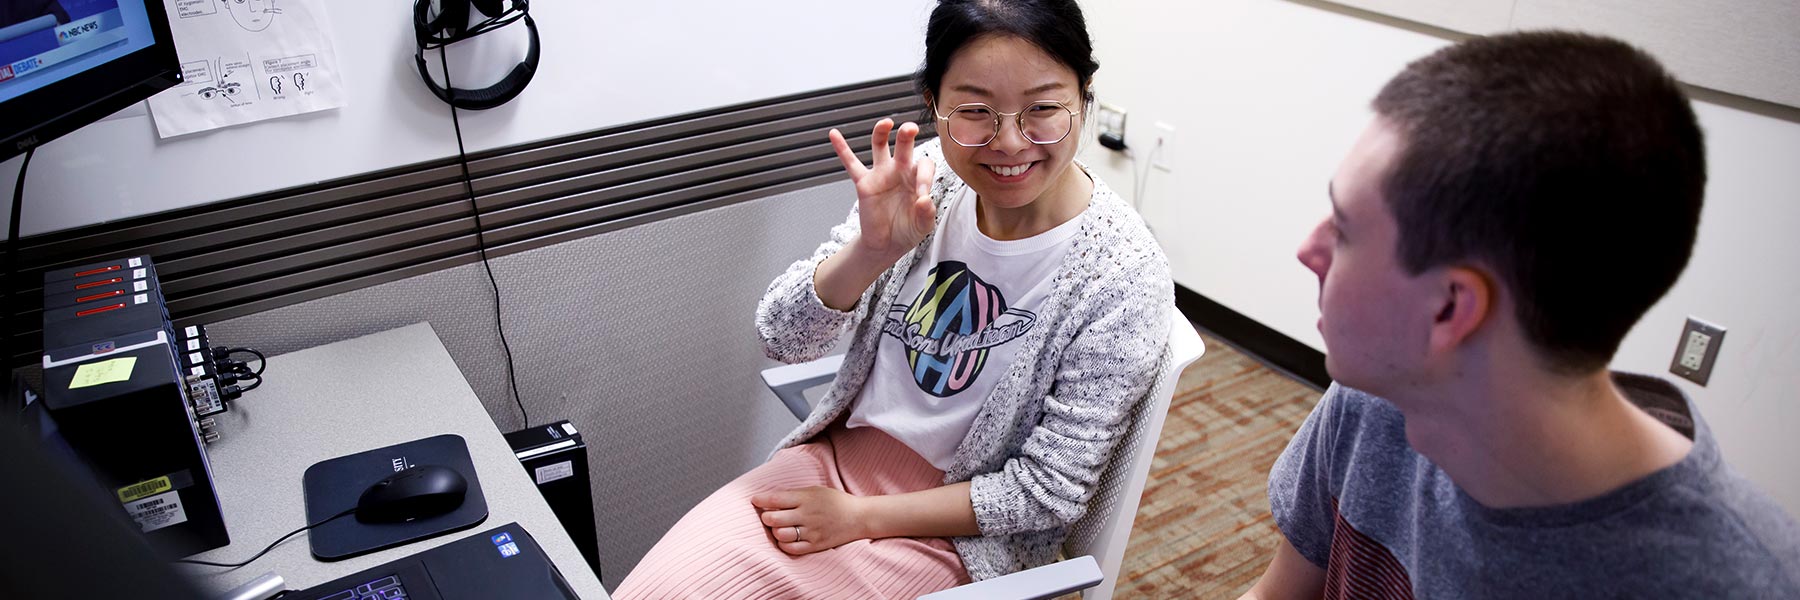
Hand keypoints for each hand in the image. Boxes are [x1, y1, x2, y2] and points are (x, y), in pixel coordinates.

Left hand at [750, 486, 869, 554]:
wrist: (858, 517)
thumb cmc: (835, 501)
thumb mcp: (815, 490)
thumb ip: (794, 494)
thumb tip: (771, 497)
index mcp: (806, 498)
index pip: (776, 499)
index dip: (760, 499)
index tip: (754, 500)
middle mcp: (807, 515)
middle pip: (774, 519)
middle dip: (766, 516)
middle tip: (767, 515)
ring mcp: (811, 531)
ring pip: (780, 534)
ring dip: (774, 530)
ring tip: (777, 526)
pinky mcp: (815, 545)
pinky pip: (791, 548)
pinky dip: (783, 544)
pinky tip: (785, 538)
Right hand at [829, 119, 937, 261]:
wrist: (887, 244)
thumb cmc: (908, 230)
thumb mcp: (923, 225)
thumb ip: (927, 213)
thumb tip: (925, 200)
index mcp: (917, 177)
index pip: (924, 165)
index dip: (925, 177)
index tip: (922, 197)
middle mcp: (900, 170)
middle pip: (904, 145)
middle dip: (907, 134)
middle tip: (911, 128)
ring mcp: (881, 174)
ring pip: (879, 146)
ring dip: (881, 132)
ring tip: (885, 123)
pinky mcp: (864, 183)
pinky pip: (851, 164)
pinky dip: (842, 149)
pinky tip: (834, 135)